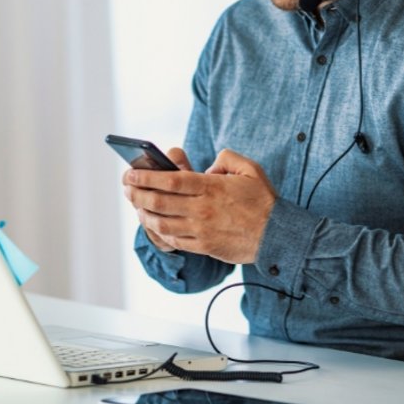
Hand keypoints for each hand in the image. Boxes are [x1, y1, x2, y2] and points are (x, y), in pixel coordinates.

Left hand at [122, 148, 276, 263]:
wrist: (277, 235)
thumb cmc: (263, 200)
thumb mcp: (249, 169)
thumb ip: (226, 158)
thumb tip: (207, 166)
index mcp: (211, 187)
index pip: (170, 180)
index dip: (147, 176)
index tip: (131, 172)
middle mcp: (202, 209)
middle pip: (159, 201)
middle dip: (137, 193)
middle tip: (126, 186)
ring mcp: (201, 229)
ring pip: (162, 223)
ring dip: (143, 213)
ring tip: (136, 204)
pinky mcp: (204, 245)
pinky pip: (174, 239)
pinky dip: (159, 232)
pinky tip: (153, 223)